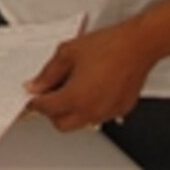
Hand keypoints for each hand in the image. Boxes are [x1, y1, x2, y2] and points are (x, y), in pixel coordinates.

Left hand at [26, 21, 156, 130]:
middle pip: (61, 124)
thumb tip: (36, 85)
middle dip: (51, 112)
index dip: (34, 101)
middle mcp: (92, 110)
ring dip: (71, 111)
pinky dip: (90, 107)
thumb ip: (48, 73)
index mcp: (75, 98)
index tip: (32, 96)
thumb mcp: (67, 53)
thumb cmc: (108, 46)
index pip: (46, 109)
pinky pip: (98, 116)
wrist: (138, 45)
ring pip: (80, 122)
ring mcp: (107, 112)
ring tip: (71, 87)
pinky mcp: (120, 110)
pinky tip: (90, 89)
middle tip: (49, 94)